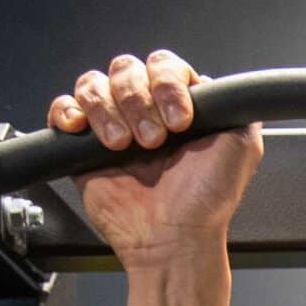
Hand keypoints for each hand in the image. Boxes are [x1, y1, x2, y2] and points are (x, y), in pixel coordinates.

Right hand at [47, 52, 262, 263]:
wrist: (173, 239)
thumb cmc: (206, 202)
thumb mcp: (242, 146)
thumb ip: (240, 107)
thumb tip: (229, 87)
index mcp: (179, 107)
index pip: (163, 66)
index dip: (167, 85)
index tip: (180, 120)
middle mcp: (146, 112)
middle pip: (126, 69)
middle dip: (138, 102)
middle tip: (153, 142)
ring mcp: (114, 126)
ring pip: (94, 84)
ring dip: (108, 112)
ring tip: (124, 147)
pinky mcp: (83, 147)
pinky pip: (63, 107)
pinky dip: (67, 111)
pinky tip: (83, 130)